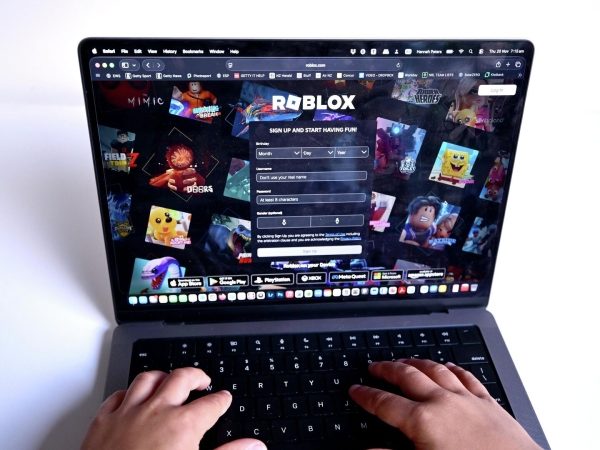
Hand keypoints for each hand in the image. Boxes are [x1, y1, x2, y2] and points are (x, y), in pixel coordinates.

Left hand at [82, 368, 265, 449]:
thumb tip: (254, 445)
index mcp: (183, 425)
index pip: (211, 404)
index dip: (221, 399)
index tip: (224, 398)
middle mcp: (156, 412)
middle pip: (181, 378)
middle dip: (196, 376)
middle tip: (204, 380)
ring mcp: (127, 414)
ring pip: (148, 379)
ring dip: (162, 376)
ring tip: (170, 379)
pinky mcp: (102, 423)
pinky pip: (117, 396)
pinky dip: (129, 392)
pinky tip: (133, 396)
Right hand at [349, 359, 541, 449]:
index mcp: (422, 421)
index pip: (384, 403)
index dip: (366, 395)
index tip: (355, 389)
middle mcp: (441, 402)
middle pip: (407, 377)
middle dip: (387, 369)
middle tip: (374, 366)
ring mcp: (466, 399)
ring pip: (435, 370)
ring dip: (416, 363)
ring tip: (404, 360)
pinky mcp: (488, 402)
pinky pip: (466, 376)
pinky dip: (452, 368)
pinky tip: (448, 366)